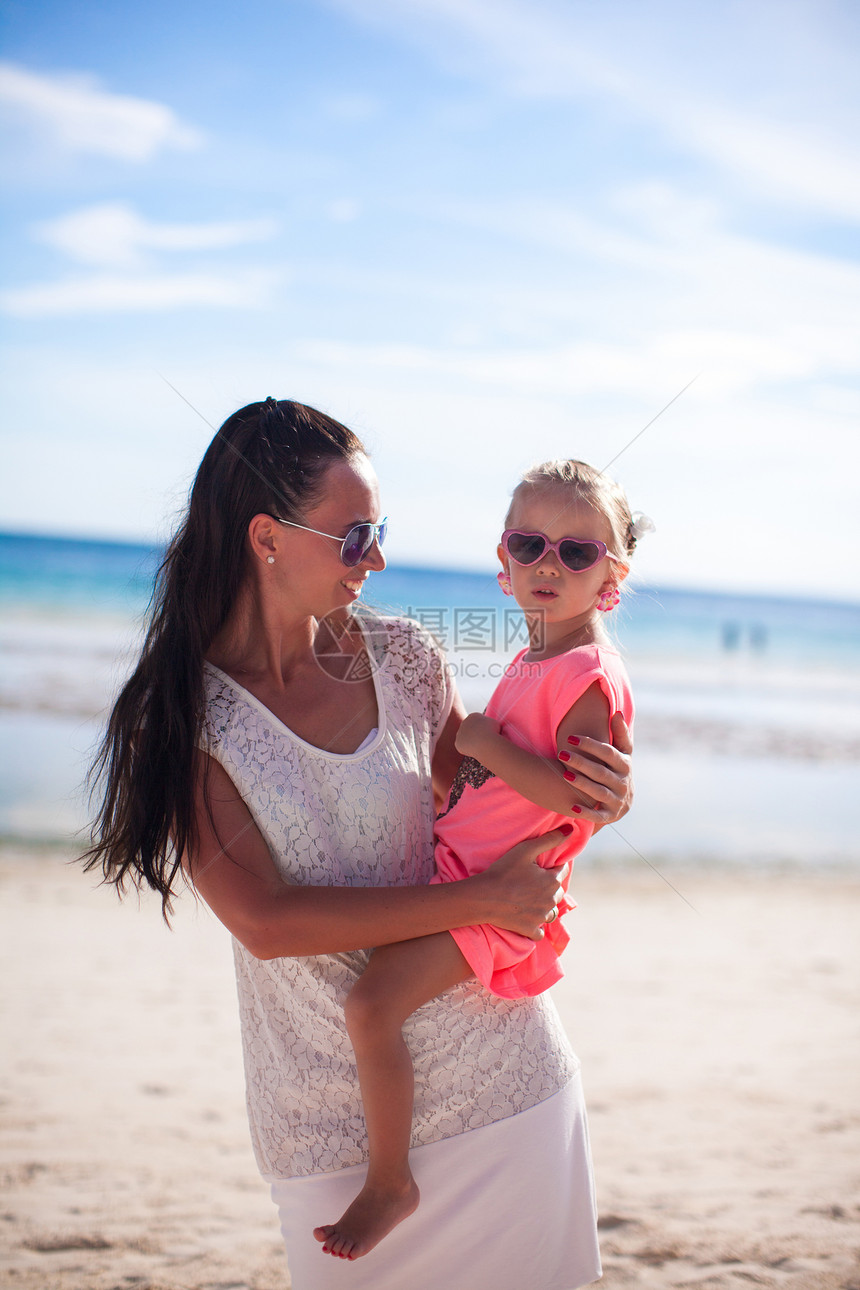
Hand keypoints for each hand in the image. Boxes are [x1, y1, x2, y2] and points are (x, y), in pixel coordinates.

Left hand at [454, 712, 501, 757]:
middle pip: (469, 729)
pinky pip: (463, 747)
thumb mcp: (495, 723)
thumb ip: (490, 723)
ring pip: (465, 738)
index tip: (487, 734)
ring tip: (479, 746)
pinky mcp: (457, 743)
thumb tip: (491, 726)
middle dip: (474, 734)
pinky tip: (475, 750)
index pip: (477, 722)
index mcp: (473, 716)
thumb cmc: (493, 732)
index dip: (482, 728)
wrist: (485, 741)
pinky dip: (468, 749)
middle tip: (482, 741)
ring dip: (470, 742)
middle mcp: (464, 722)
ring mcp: (460, 733)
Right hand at [474, 829, 571, 939]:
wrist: (484, 897)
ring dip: (545, 907)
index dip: (552, 866)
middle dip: (550, 886)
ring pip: (551, 912)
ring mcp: (541, 917)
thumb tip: (571, 829)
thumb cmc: (504, 871)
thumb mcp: (526, 850)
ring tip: (530, 900)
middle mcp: (551, 901)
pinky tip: (526, 919)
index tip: (541, 866)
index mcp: (552, 881)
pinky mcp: (530, 930)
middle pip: (558, 892)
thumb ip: (549, 839)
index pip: (562, 870)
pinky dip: (535, 926)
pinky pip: (539, 931)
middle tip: (534, 882)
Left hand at [557, 712, 632, 827]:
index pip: (608, 753)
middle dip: (581, 762)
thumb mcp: (623, 753)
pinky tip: (572, 806)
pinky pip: (598, 815)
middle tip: (561, 754)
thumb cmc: (617, 770)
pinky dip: (586, 812)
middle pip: (601, 772)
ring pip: (599, 792)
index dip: (590, 745)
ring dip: (582, 784)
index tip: (570, 737)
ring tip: (564, 775)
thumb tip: (617, 713)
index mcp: (625, 765)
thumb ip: (620, 734)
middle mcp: (623, 783)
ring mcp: (617, 800)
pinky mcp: (610, 816)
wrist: (624, 801)